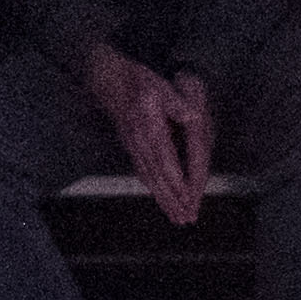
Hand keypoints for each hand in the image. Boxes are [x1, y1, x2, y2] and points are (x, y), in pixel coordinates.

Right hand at [86, 43, 215, 221]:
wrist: (107, 80)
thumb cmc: (137, 80)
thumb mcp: (159, 84)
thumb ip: (176, 102)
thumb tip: (193, 115)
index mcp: (149, 127)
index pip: (165, 159)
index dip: (176, 180)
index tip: (188, 198)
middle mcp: (139, 142)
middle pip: (158, 176)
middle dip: (172, 200)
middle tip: (186, 219)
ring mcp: (133, 146)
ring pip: (149, 178)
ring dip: (163, 200)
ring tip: (177, 218)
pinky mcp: (131, 147)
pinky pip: (142, 173)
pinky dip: (152, 190)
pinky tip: (161, 200)